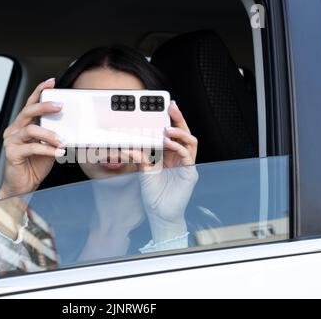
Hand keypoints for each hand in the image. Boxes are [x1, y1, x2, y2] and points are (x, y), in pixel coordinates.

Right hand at [0, 78, 65, 199]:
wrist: (23, 186)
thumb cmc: (33, 166)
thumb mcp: (47, 147)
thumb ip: (52, 136)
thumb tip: (67, 128)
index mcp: (22, 126)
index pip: (30, 104)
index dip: (39, 91)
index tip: (50, 82)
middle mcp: (14, 130)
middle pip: (28, 111)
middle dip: (45, 106)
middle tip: (60, 106)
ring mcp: (11, 141)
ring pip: (30, 129)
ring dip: (49, 134)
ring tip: (62, 140)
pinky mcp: (12, 153)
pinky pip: (31, 147)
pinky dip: (46, 149)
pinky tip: (57, 152)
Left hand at [126, 101, 198, 242]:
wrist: (159, 213)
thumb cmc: (153, 193)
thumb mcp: (143, 170)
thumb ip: (140, 155)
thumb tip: (129, 143)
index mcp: (170, 154)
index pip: (172, 133)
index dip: (170, 119)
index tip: (163, 106)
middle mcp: (180, 157)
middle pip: (184, 133)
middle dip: (178, 118)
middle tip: (171, 107)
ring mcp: (186, 164)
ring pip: (190, 141)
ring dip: (180, 132)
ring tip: (168, 128)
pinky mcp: (190, 173)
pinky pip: (188, 156)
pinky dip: (179, 147)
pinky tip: (169, 143)